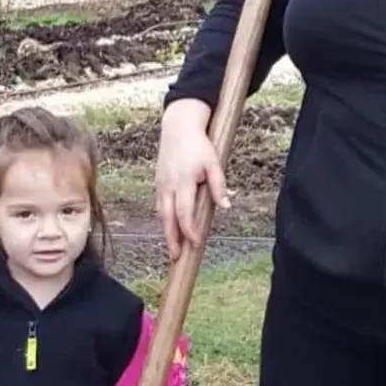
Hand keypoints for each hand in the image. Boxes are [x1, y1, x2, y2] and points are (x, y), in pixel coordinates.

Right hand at [154, 98, 231, 259]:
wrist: (178, 127)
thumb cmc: (199, 145)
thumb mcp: (214, 163)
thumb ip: (219, 185)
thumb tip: (227, 205)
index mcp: (183, 182)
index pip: (184, 212)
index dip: (189, 230)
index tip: (195, 243)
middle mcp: (168, 186)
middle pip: (167, 218)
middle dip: (171, 239)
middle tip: (175, 258)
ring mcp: (161, 185)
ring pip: (162, 213)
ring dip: (167, 232)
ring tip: (173, 249)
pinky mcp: (159, 183)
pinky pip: (160, 206)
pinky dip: (165, 220)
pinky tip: (171, 230)